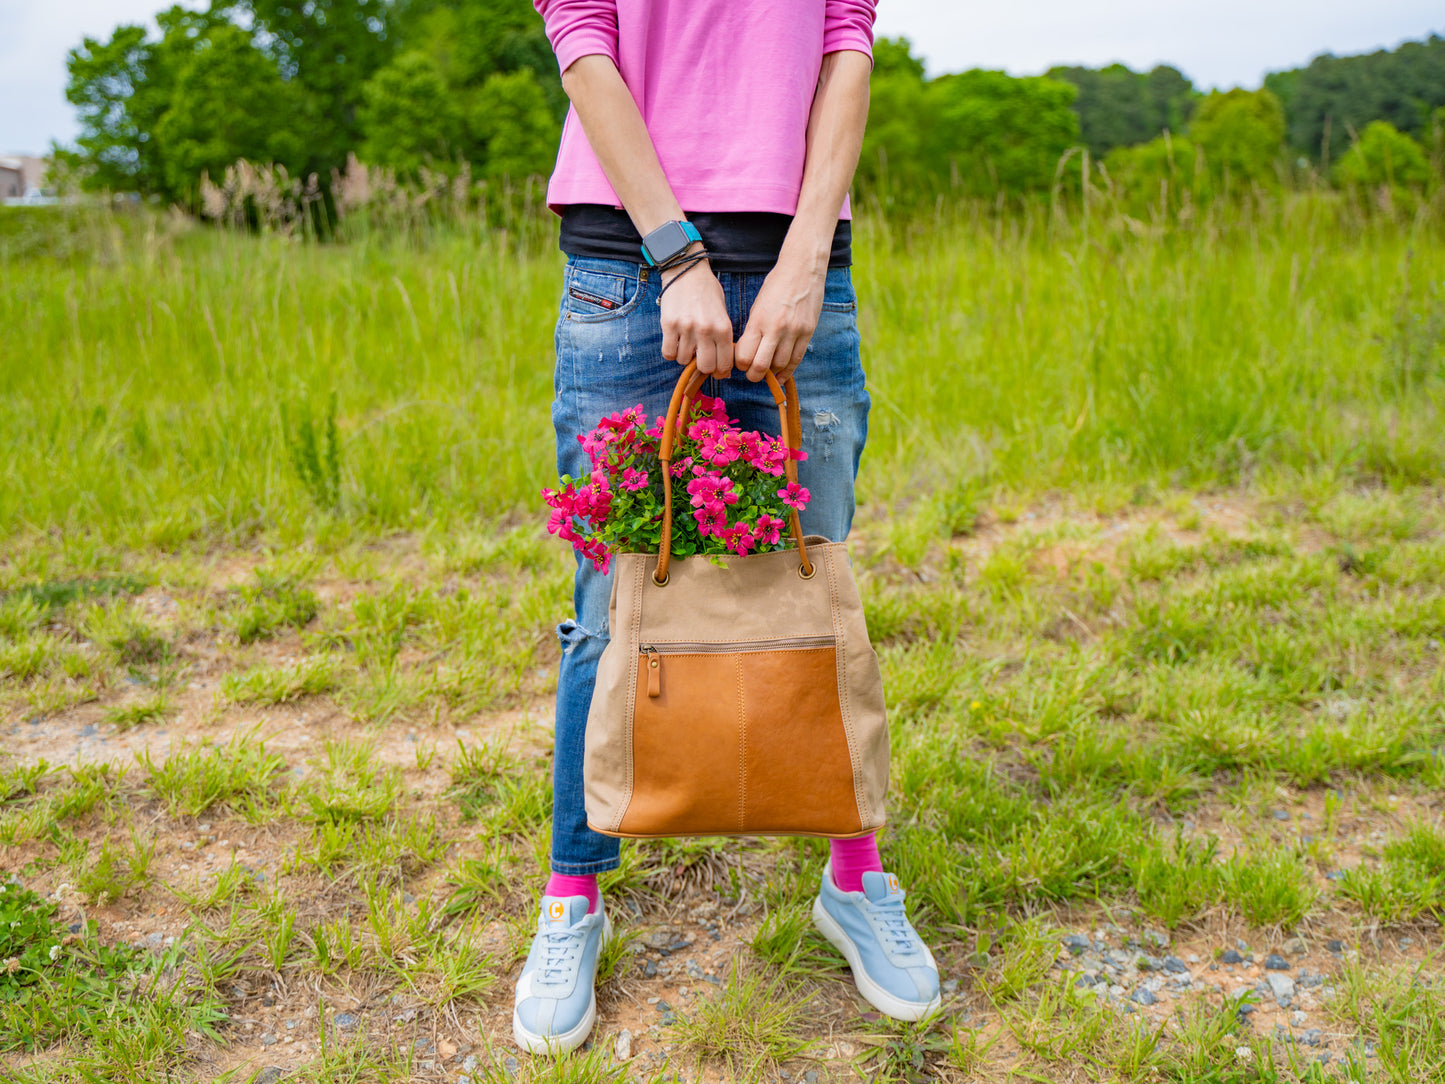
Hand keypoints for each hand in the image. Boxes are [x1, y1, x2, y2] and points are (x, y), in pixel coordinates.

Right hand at [660, 252, 734, 376]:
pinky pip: (668, 353)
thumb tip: (723, 367)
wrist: (686, 270)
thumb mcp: (723, 312)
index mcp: (723, 327)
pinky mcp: (668, 325)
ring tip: (686, 344)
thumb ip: (723, 338)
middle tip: (701, 360)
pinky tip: (674, 343)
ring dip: (685, 357)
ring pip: (684, 360)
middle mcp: (706, 330)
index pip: (724, 363)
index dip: (721, 371)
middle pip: (705, 367)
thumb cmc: (707, 291)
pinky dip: (671, 352)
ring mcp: (686, 328)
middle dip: (704, 367)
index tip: (718, 370)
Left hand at [735, 259, 825, 382]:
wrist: (802, 270)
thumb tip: (747, 353)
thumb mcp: (757, 306)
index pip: (744, 356)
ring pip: (780, 366)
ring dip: (771, 372)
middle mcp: (775, 328)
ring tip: (768, 369)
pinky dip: (787, 371)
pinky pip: (797, 359)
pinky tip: (781, 375)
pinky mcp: (808, 332)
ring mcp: (794, 332)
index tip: (741, 363)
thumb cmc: (776, 285)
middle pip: (760, 366)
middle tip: (752, 374)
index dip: (740, 364)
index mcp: (758, 321)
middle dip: (753, 375)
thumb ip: (753, 330)